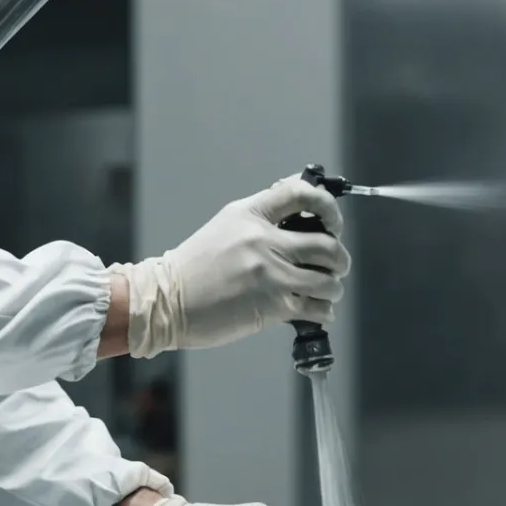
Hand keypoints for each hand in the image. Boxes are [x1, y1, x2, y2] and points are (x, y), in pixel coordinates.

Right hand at [112, 176, 349, 357]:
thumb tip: (300, 212)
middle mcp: (264, 241)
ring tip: (326, 291)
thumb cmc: (194, 267)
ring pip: (328, 279)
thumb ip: (261, 217)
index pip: (302, 194)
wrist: (167, 301)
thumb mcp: (226, 226)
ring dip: (333, 287)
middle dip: (339, 258)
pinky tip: (317, 310)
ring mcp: (271, 274)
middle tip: (335, 265)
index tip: (332, 222)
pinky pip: (317, 308)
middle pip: (326, 243)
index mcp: (251, 215)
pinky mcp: (273, 305)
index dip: (328, 206)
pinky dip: (324, 311)